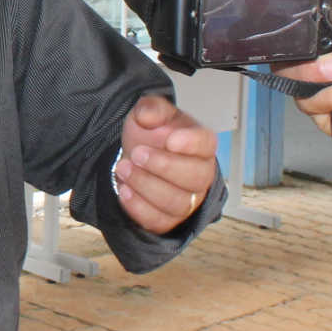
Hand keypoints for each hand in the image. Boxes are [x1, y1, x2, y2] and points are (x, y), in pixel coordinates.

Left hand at [114, 93, 219, 232]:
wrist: (136, 156)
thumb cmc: (151, 135)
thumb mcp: (148, 113)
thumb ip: (151, 108)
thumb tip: (148, 114)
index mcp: (201, 144)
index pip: (207, 145)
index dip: (192, 144)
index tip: (171, 140)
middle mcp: (201, 174)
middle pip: (195, 178)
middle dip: (161, 166)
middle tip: (136, 154)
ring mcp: (188, 200)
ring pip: (175, 202)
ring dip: (145, 185)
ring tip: (124, 169)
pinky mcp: (169, 219)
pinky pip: (159, 221)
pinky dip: (138, 207)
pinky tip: (124, 190)